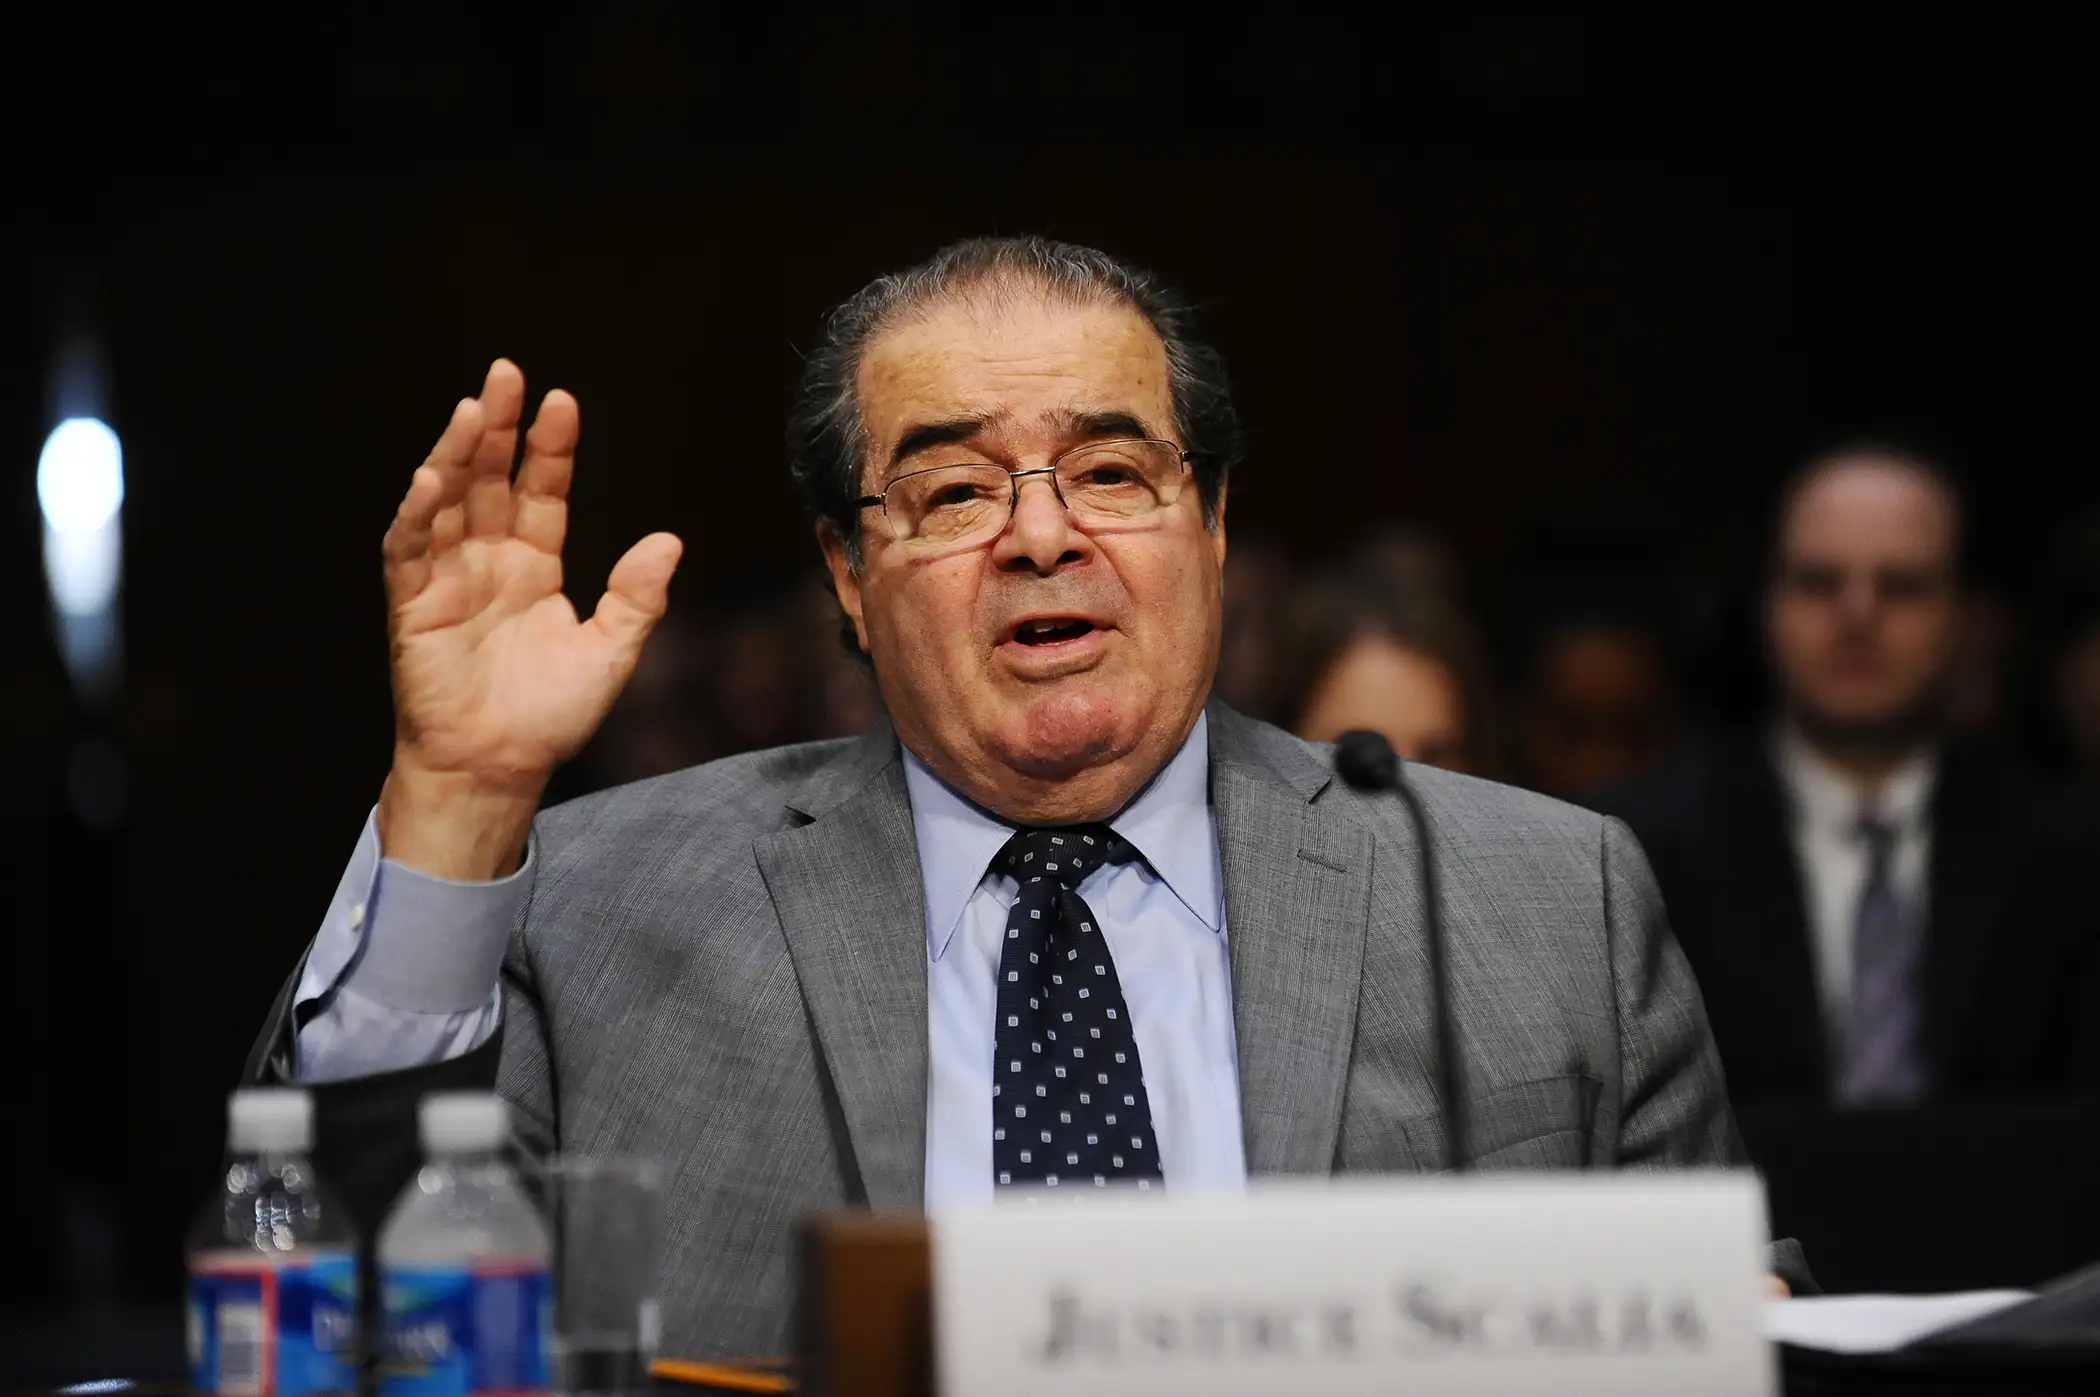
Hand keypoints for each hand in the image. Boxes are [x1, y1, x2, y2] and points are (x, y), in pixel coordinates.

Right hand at [376, 360, 682, 877]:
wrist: (499, 767)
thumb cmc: (549, 715)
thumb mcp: (609, 653)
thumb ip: (636, 598)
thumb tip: (669, 541)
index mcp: (534, 565)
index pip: (542, 491)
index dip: (550, 448)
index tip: (562, 402)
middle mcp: (489, 561)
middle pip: (490, 480)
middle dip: (496, 427)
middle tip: (506, 374)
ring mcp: (447, 578)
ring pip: (448, 502)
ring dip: (455, 454)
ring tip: (471, 408)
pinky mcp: (413, 606)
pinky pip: (410, 551)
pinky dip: (417, 514)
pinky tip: (430, 478)